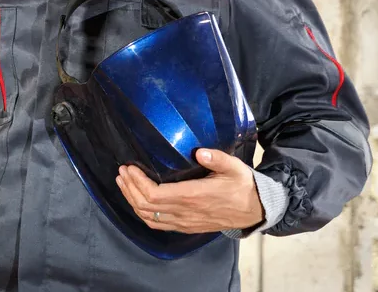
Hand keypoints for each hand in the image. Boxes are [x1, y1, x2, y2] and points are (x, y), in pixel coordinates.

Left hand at [116, 148, 263, 233]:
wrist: (255, 211)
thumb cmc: (242, 186)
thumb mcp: (234, 167)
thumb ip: (217, 158)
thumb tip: (200, 151)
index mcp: (194, 196)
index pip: (155, 194)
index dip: (137, 182)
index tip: (129, 168)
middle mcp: (185, 212)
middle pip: (146, 205)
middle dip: (129, 188)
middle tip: (122, 172)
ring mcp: (184, 222)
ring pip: (149, 217)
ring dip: (132, 200)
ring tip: (123, 183)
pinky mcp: (186, 227)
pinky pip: (157, 224)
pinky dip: (142, 213)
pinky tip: (136, 201)